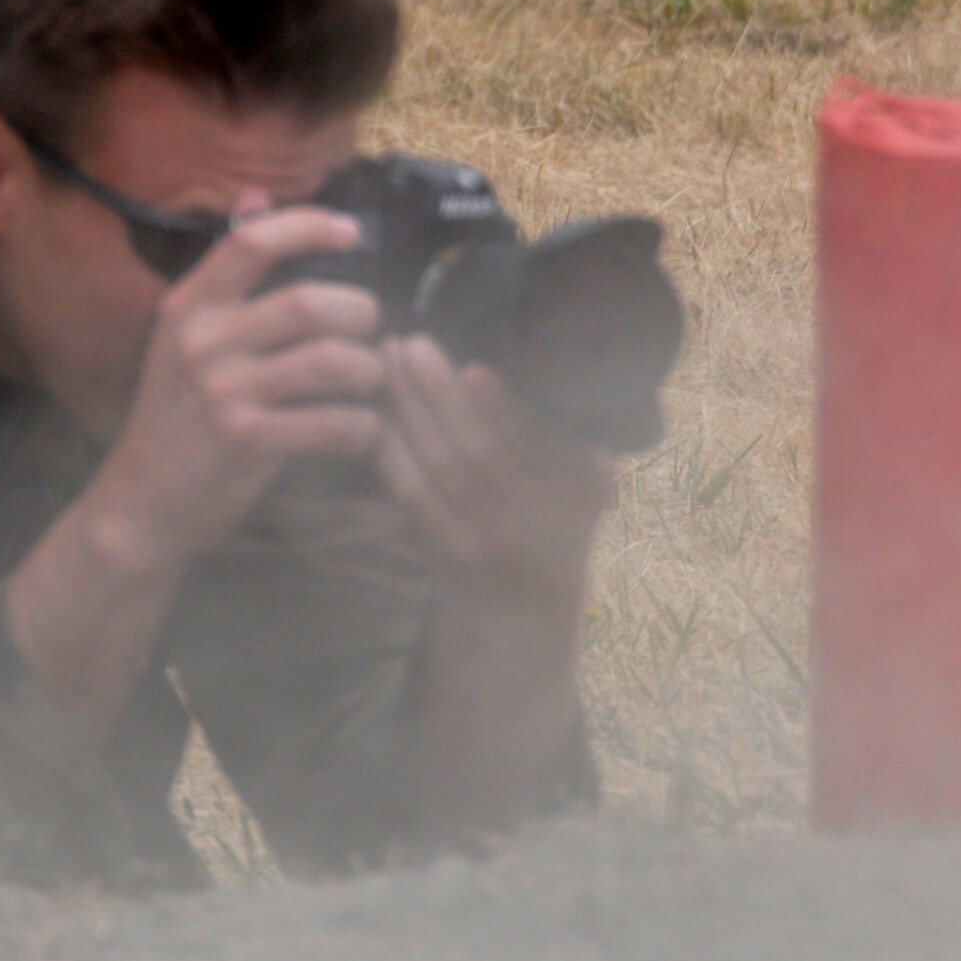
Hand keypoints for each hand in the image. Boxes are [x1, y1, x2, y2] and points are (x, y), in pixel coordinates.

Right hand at [81, 206, 386, 572]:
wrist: (141, 503)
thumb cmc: (174, 418)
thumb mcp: (182, 337)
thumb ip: (226, 272)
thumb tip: (258, 195)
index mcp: (188, 307)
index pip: (252, 241)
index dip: (310, 226)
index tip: (353, 233)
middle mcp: (201, 342)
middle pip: (309, 302)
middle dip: (361, 314)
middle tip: (372, 332)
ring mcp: (222, 392)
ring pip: (331, 361)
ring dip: (369, 372)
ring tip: (370, 383)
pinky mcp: (246, 441)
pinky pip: (332, 422)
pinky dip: (362, 427)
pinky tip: (362, 431)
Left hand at [377, 336, 614, 598]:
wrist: (520, 617)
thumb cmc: (553, 526)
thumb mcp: (583, 485)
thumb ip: (571, 433)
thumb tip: (537, 357)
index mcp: (578, 490)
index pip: (539, 442)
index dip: (503, 408)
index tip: (473, 367)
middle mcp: (533, 522)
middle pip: (478, 451)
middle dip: (440, 393)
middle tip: (412, 343)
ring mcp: (484, 541)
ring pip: (436, 468)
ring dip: (407, 409)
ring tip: (387, 361)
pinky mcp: (440, 550)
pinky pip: (408, 493)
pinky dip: (389, 448)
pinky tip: (377, 408)